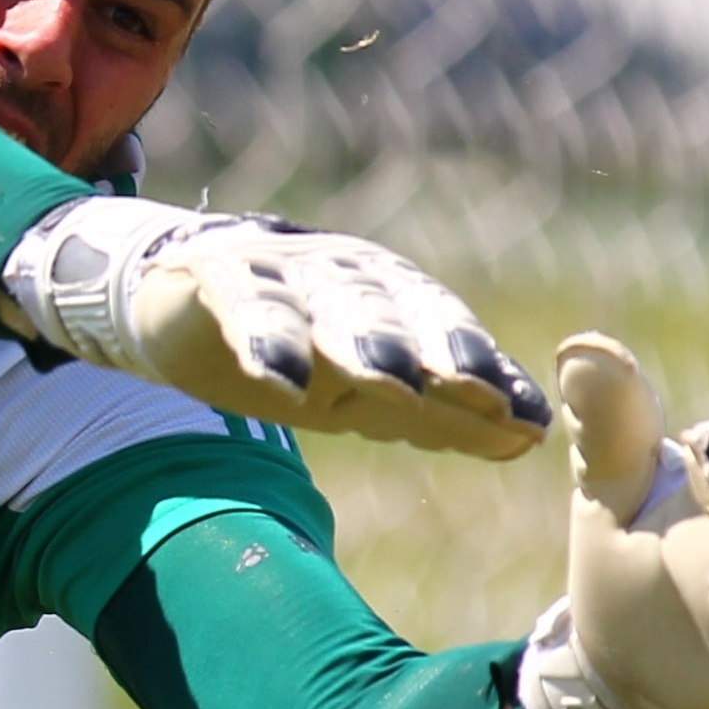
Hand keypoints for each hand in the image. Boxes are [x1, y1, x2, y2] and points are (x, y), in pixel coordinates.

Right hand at [0, 196, 551, 458]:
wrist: (177, 298)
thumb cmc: (293, 348)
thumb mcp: (366, 386)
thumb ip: (442, 408)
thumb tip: (531, 438)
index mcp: (392, 295)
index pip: (446, 331)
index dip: (483, 370)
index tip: (524, 418)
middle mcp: (345, 274)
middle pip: (398, 311)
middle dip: (436, 349)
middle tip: (471, 388)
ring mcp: (280, 271)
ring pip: (328, 303)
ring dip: (362, 341)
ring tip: (390, 385)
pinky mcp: (217, 276)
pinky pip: (246, 307)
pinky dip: (266, 341)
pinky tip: (281, 384)